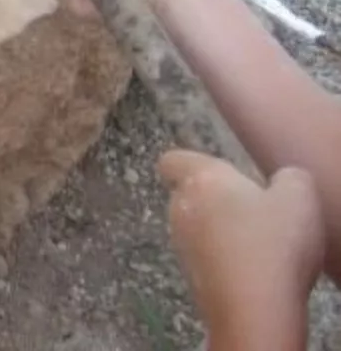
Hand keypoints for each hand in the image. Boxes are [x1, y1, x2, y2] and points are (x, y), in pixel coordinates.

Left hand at [158, 150, 322, 338]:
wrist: (254, 310)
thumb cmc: (273, 243)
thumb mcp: (299, 197)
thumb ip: (289, 179)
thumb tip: (283, 180)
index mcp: (199, 180)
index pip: (173, 161)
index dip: (192, 165)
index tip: (222, 176)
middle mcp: (180, 209)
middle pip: (188, 196)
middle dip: (216, 202)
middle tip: (255, 213)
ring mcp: (181, 246)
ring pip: (196, 229)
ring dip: (221, 233)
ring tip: (260, 246)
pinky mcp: (191, 280)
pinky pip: (205, 260)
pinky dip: (224, 262)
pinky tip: (254, 272)